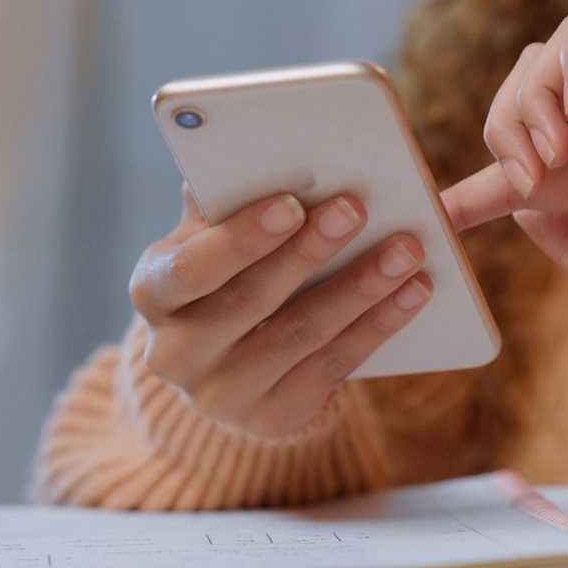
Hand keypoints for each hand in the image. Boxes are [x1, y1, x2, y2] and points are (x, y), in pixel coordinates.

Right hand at [129, 189, 430, 437]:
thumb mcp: (210, 237)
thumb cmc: (223, 272)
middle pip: (250, 300)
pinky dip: (378, 325)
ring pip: (301, 335)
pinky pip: (333, 367)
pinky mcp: (271, 418)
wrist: (221, 362)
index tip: (292, 202)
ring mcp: (222, 394)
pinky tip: (413, 292)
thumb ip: (227, 198)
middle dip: (309, 253)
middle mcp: (175, 352)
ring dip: (361, 288)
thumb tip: (264, 150)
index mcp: (154, 291)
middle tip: (356, 208)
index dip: (240, 238)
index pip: (188, 269)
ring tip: (407, 249)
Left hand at [441, 4, 567, 392]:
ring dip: (530, 90)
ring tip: (550, 153)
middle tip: (520, 177)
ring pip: (565, 43)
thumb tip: (521, 202)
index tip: (437, 211)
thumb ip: (567, 236)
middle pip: (534, 82)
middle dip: (501, 121)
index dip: (478, 182)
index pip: (530, 159)